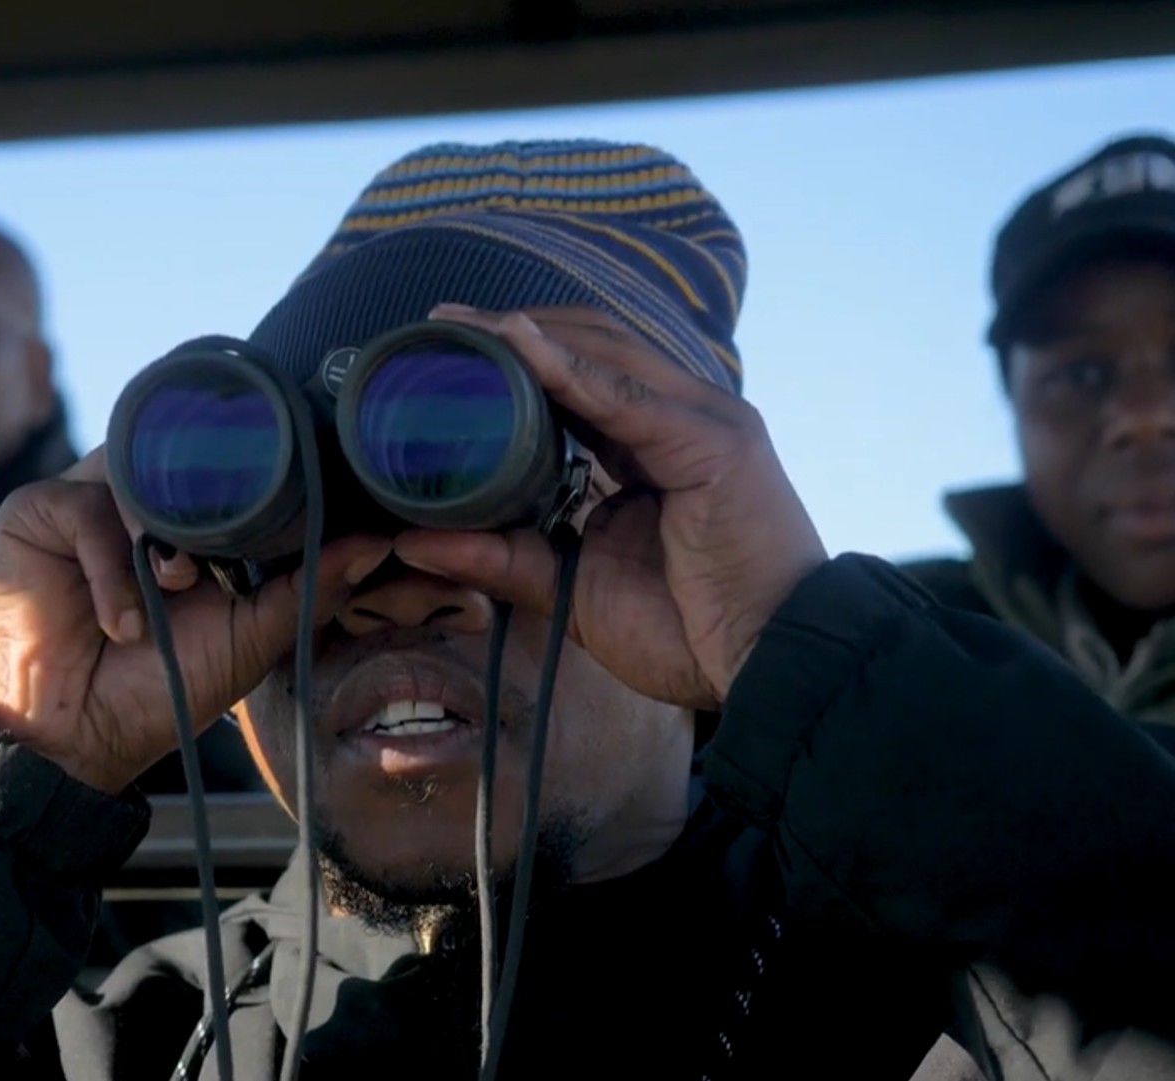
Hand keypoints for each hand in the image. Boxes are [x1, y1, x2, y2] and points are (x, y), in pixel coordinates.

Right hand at [0, 450, 391, 793]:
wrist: (74, 737)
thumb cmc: (159, 690)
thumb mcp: (250, 638)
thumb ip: (308, 588)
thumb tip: (377, 542)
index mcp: (192, 523)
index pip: (229, 469)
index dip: (258, 481)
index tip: (290, 497)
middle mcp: (140, 502)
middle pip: (181, 458)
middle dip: (207, 507)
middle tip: (209, 568)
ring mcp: (88, 500)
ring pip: (135, 471)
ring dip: (158, 535)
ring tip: (169, 588)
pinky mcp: (36, 512)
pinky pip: (84, 507)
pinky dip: (108, 566)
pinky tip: (117, 621)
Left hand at [392, 305, 827, 710]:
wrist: (768, 669)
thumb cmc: (688, 633)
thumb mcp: (570, 586)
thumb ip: (501, 557)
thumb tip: (415, 540)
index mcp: (652, 448)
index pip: (579, 381)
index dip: (517, 360)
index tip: (448, 349)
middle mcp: (681, 420)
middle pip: (591, 349)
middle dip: (515, 331)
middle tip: (442, 321)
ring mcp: (704, 422)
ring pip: (606, 354)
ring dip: (531, 334)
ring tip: (466, 323)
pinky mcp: (715, 441)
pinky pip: (626, 394)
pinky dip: (569, 366)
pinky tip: (519, 345)